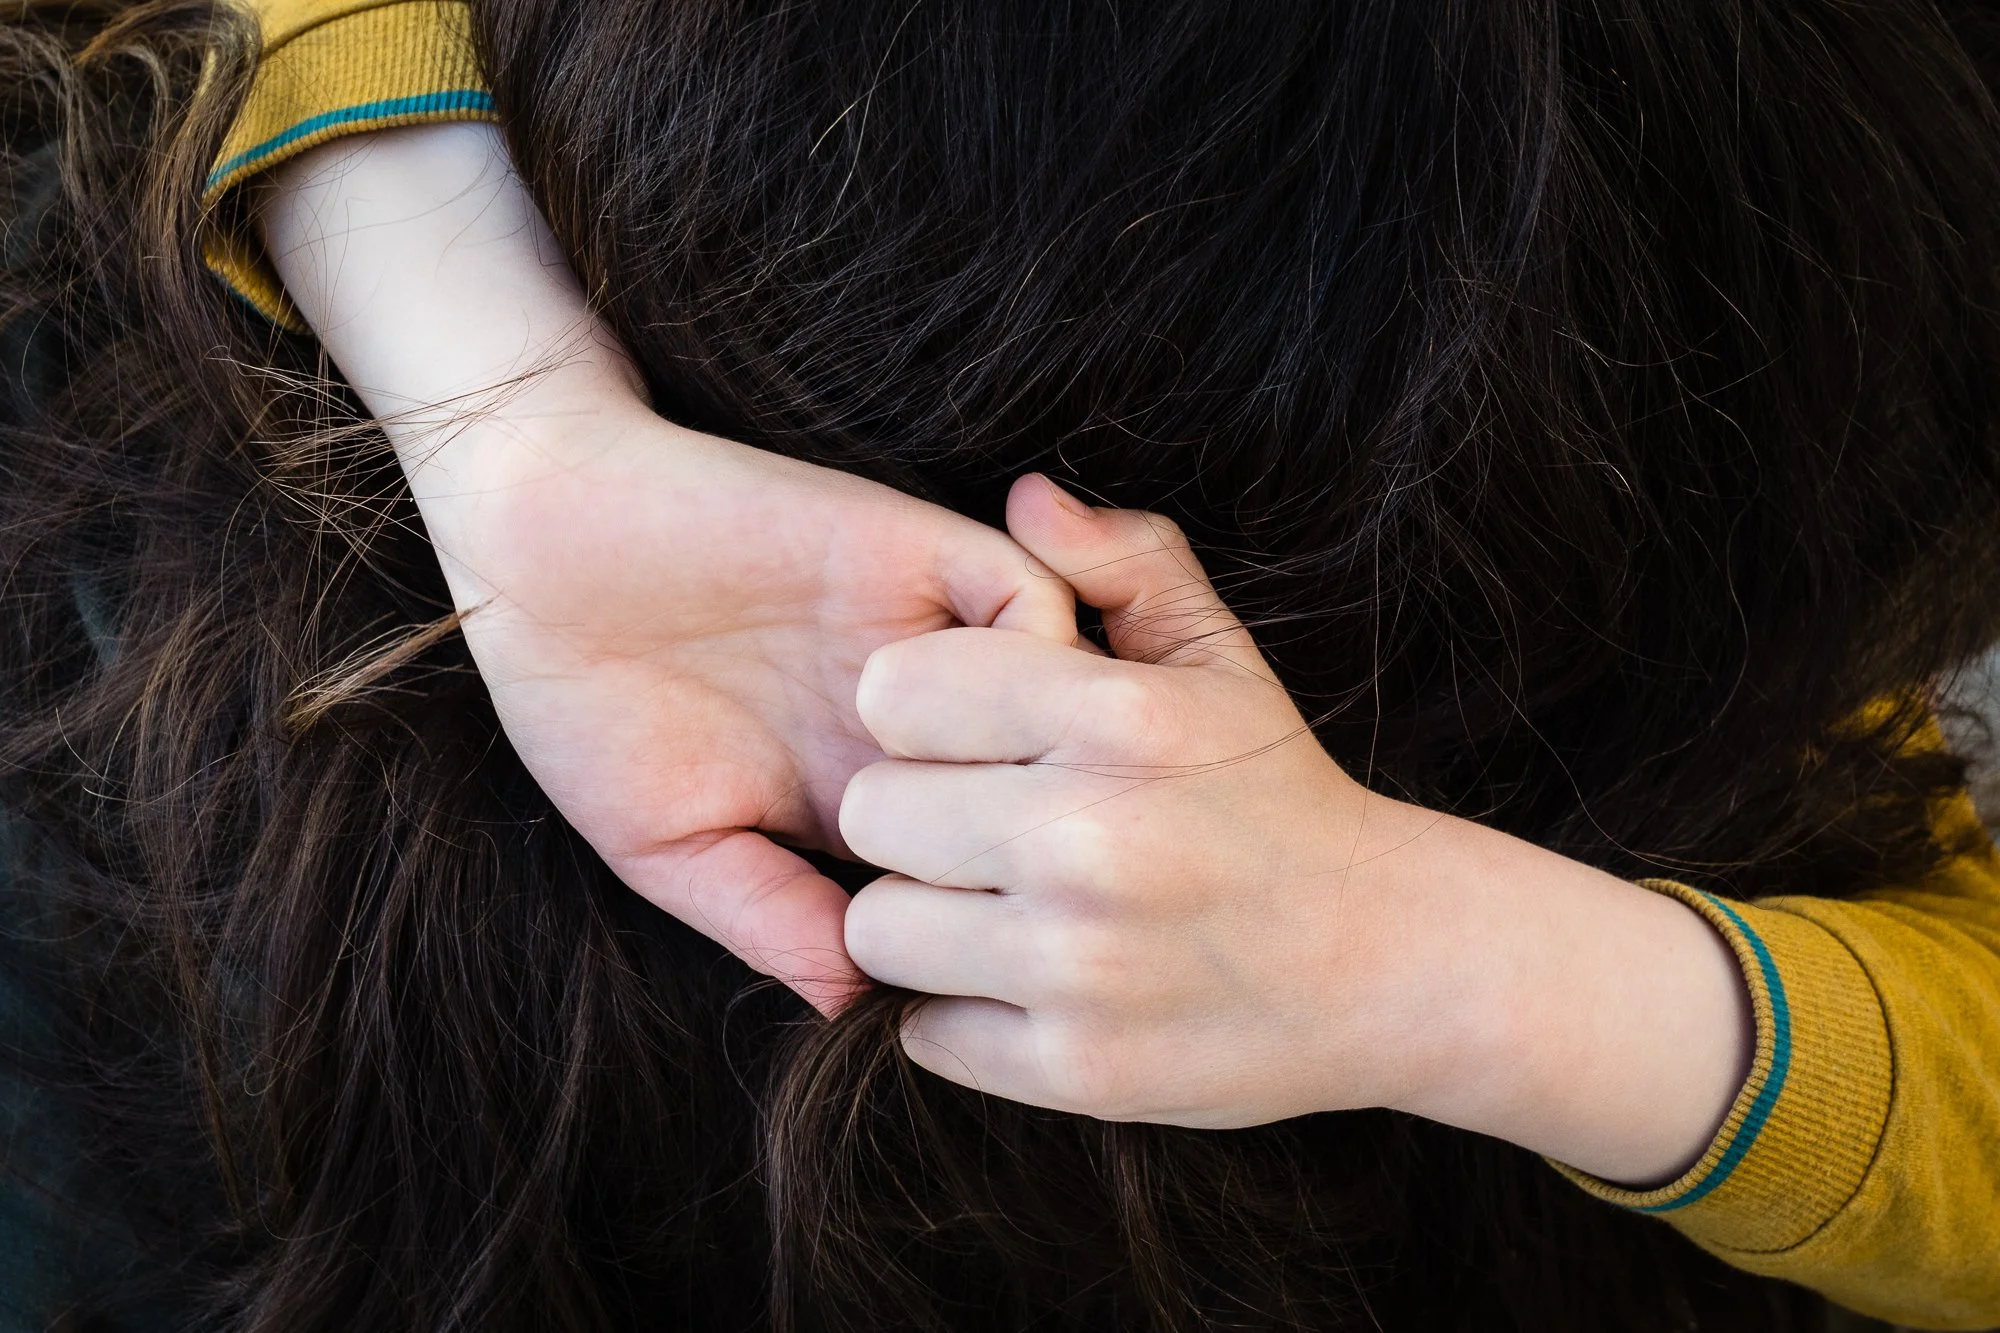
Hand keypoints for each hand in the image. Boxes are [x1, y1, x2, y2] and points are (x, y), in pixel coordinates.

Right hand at [444, 412, 1074, 1013]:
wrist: (536, 548)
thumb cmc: (585, 706)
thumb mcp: (669, 844)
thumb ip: (765, 916)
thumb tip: (856, 1011)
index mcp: (862, 798)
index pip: (980, 873)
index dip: (1002, 928)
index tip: (995, 989)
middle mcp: (911, 723)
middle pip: (1051, 788)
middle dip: (1065, 850)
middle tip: (1051, 902)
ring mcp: (922, 639)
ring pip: (1068, 698)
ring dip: (1059, 754)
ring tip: (1016, 803)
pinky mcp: (915, 556)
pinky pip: (1032, 602)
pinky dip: (1035, 655)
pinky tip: (978, 712)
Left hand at [841, 476, 1752, 1182]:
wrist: (1390, 958)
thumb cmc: (1280, 793)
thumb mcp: (1222, 658)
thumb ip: (1124, 562)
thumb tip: (1025, 497)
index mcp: (1120, 719)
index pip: (892, 692)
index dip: (922, 713)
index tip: (972, 738)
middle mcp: (1091, 839)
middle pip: (871, 814)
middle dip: (916, 819)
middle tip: (987, 832)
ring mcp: (1082, 966)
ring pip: (878, 931)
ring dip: (927, 923)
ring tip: (1002, 910)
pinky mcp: (1079, 1070)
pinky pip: (925, 1036)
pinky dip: (965, 1016)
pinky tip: (1035, 986)